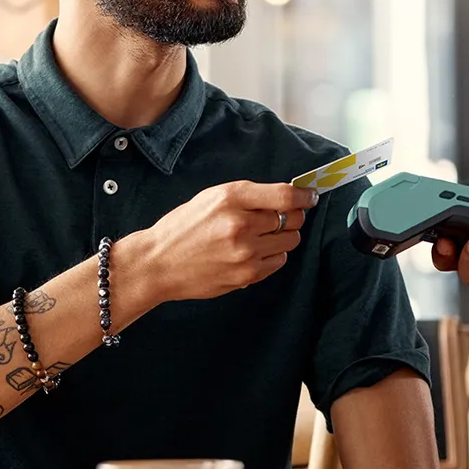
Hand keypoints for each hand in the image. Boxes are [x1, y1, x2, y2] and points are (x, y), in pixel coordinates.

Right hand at [136, 180, 316, 301]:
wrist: (159, 263)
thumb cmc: (183, 227)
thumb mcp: (211, 198)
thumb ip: (248, 196)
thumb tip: (285, 197)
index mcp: (231, 198)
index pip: (284, 195)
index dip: (304, 196)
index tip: (310, 196)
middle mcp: (241, 224)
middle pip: (292, 219)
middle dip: (292, 216)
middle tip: (282, 217)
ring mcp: (245, 252)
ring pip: (289, 241)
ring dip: (284, 236)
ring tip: (264, 236)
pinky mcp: (246, 274)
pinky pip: (278, 261)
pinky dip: (274, 254)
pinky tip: (255, 251)